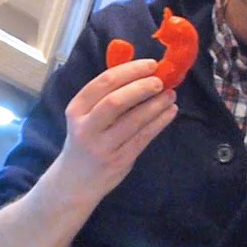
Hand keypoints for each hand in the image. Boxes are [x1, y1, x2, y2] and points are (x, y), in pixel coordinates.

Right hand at [46, 58, 177, 205]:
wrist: (75, 181)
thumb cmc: (86, 140)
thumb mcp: (85, 116)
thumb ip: (106, 96)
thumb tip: (142, 73)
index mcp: (76, 109)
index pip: (104, 83)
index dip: (130, 71)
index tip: (150, 64)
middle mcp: (86, 127)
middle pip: (116, 101)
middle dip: (142, 87)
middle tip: (161, 81)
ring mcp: (102, 146)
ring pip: (133, 121)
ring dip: (156, 105)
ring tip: (170, 95)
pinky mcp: (119, 160)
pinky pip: (143, 137)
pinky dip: (159, 122)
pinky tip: (170, 112)